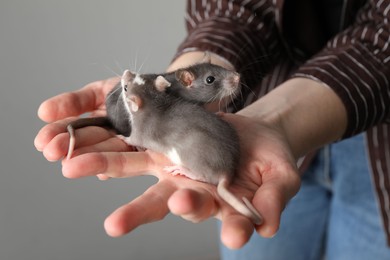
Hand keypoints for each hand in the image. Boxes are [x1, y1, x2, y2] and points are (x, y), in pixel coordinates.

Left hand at [34, 78, 300, 248]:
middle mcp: (190, 191)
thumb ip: (273, 200)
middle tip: (116, 224)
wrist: (255, 135)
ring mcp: (174, 167)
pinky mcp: (166, 144)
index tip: (227, 232)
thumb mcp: (281, 177)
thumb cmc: (271, 160)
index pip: (221, 220)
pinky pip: (136, 143)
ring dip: (106, 170)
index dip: (220, 225)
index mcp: (221, 205)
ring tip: (75, 170)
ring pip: (137, 171)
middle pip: (163, 204)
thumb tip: (267, 228)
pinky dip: (112, 144)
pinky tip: (87, 146)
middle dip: (139, 212)